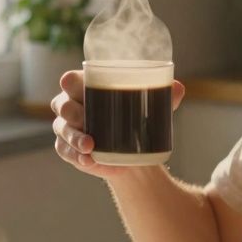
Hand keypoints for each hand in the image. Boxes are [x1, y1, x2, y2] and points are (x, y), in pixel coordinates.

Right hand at [51, 70, 184, 178]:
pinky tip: (89, 162)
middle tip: (88, 122)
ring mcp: (66, 127)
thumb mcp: (150, 108)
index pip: (70, 79)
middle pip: (62, 104)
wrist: (132, 153)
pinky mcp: (67, 148)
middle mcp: (70, 104)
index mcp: (86, 86)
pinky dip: (76, 157)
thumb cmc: (137, 120)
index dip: (70, 83)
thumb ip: (164, 97)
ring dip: (75, 139)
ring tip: (91, 148)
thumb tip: (179, 88)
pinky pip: (65, 152)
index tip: (81, 90)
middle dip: (72, 114)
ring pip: (62, 130)